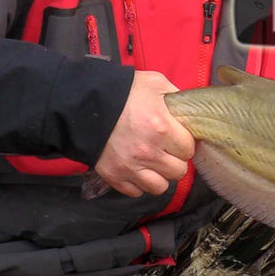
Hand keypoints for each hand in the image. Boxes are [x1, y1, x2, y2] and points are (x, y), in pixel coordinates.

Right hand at [94, 71, 194, 197]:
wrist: (85, 102)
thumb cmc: (123, 91)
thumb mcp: (155, 83)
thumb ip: (175, 97)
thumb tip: (188, 109)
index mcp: (162, 128)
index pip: (189, 150)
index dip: (184, 143)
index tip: (177, 138)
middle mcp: (148, 152)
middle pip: (178, 171)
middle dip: (175, 160)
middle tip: (167, 151)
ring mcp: (130, 166)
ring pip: (159, 187)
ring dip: (159, 176)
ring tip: (154, 163)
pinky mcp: (113, 175)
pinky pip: (136, 192)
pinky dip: (139, 184)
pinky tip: (137, 169)